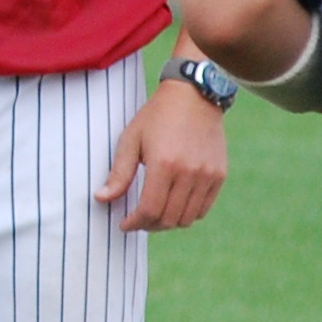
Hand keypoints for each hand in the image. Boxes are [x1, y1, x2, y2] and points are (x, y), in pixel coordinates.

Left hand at [97, 79, 229, 231]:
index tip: (124, 224)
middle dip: (149, 225)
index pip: (150, 209)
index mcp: (164, 164)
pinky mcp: (219, 175)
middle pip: (169, 218)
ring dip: (169, 222)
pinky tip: (174, 206)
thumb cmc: (156, 117)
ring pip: (187, 218)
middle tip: (138, 221)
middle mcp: (189, 173)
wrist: (194, 96)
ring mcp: (207, 175)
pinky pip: (203, 208)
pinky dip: (188, 214)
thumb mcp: (131, 139)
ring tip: (155, 215)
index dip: (135, 223)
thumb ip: (119, 173)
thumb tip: (102, 199)